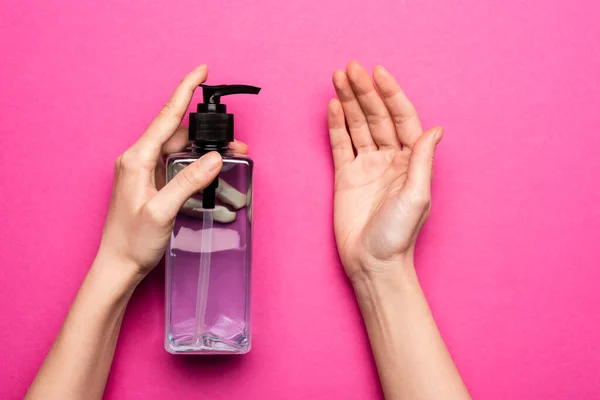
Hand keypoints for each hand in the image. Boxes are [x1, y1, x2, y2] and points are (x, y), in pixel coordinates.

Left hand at [98, 65, 247, 277]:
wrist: (118, 265)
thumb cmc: (132, 241)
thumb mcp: (162, 211)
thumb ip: (188, 181)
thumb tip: (215, 157)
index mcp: (136, 159)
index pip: (166, 117)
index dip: (184, 91)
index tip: (201, 72)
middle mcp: (139, 160)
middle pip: (179, 135)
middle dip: (209, 136)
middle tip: (238, 144)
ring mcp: (145, 172)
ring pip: (181, 152)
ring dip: (206, 157)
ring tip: (232, 167)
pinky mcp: (151, 184)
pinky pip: (178, 168)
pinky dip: (197, 171)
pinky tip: (213, 183)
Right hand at [328, 61, 442, 281]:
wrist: (372, 262)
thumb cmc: (399, 235)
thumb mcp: (417, 196)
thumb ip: (423, 161)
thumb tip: (436, 129)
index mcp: (411, 161)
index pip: (401, 119)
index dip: (391, 95)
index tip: (378, 74)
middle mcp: (389, 159)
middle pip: (376, 117)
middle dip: (364, 92)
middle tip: (350, 69)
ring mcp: (367, 166)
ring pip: (357, 126)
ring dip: (349, 102)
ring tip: (338, 78)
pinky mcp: (346, 176)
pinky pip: (340, 145)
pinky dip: (336, 125)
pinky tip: (333, 107)